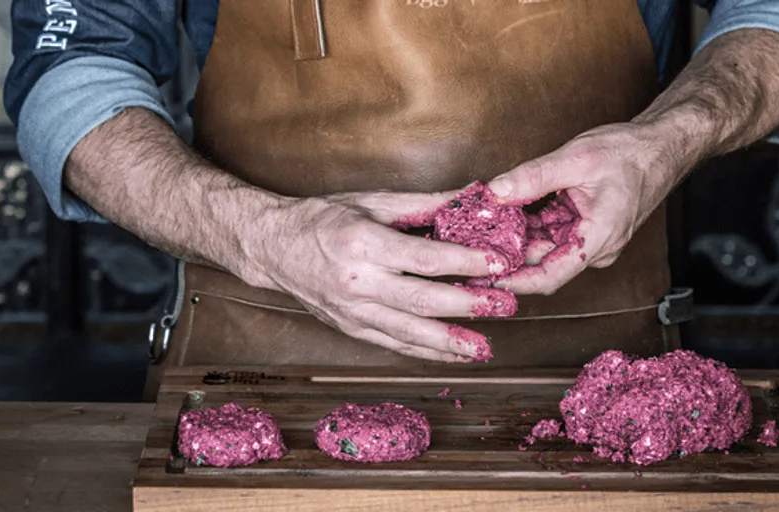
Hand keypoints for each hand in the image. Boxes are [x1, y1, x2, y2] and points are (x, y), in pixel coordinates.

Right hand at [236, 191, 509, 362]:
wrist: (273, 248)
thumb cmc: (322, 218)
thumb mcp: (370, 202)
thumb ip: (423, 204)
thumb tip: (471, 197)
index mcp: (363, 245)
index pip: (423, 259)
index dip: (464, 262)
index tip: (496, 262)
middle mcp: (357, 283)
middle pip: (421, 300)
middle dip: (467, 305)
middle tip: (505, 305)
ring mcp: (352, 311)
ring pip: (409, 332)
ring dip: (450, 342)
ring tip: (484, 347)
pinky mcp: (351, 327)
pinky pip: (394, 344)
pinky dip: (426, 352)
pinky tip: (454, 355)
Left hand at [486, 122, 686, 294]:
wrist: (661, 146)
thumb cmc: (632, 153)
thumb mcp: (576, 158)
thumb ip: (533, 177)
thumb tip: (496, 191)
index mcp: (598, 238)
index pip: (549, 276)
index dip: (514, 281)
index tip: (484, 276)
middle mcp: (595, 247)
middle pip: (542, 262)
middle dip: (506, 253)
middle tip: (470, 242)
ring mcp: (590, 240)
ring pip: (544, 247)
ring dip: (516, 237)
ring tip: (482, 226)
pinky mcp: (584, 230)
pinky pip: (551, 233)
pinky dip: (530, 224)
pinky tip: (506, 212)